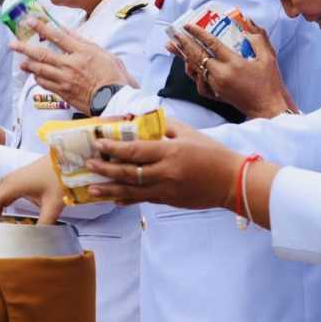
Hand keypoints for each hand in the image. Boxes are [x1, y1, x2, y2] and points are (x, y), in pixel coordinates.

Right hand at [0, 157, 65, 223]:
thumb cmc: (59, 178)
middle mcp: (6, 182)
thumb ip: (44, 223)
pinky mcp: (18, 180)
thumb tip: (39, 240)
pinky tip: (1, 216)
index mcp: (10, 186)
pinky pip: (1, 194)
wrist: (67, 158)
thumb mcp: (53, 204)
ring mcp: (11, 179)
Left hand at [13, 17, 138, 113]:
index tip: (29, 21)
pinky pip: (46, 84)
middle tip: (13, 44)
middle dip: (25, 48)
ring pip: (41, 70)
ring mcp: (65, 80)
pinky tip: (35, 75)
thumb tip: (69, 32)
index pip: (57, 37)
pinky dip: (38, 78)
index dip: (41, 28)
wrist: (114, 100)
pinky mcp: (64, 93)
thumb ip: (86, 43)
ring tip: (21, 61)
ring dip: (28, 65)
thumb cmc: (114, 77)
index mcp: (83, 52)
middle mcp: (71, 65)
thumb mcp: (106, 54)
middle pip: (43, 54)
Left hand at [83, 120, 242, 210]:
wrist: (231, 181)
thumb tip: (143, 121)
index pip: (135, 150)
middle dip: (106, 168)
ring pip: (131, 190)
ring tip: (91, 187)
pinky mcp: (168, 201)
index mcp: (170, 152)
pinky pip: (143, 199)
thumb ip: (165, 126)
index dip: (114, 148)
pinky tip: (114, 199)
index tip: (98, 143)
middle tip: (88, 164)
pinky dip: (127, 199)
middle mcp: (165, 172)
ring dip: (109, 189)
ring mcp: (166, 189)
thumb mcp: (190, 133)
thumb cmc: (212, 153)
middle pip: (128, 172)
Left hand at [167, 20, 297, 118]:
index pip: (212, 44)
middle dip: (184, 44)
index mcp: (234, 63)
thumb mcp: (268, 57)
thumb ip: (257, 40)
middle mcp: (222, 75)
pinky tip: (191, 67)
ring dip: (185, 57)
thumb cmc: (269, 82)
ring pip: (196, 69)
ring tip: (176, 47)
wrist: (267, 107)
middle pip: (198, 56)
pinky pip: (200, 84)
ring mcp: (217, 85)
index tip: (188, 25)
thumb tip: (246, 28)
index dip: (198, 33)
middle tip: (174, 34)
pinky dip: (194, 75)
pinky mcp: (217, 94)